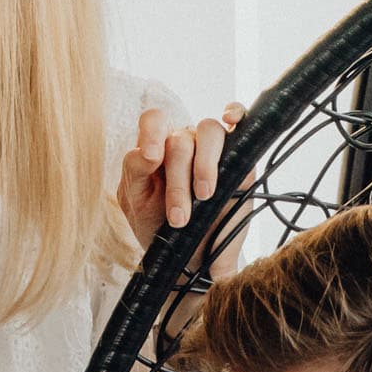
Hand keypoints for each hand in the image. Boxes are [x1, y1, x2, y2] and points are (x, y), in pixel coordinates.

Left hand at [118, 102, 244, 248]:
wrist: (189, 258)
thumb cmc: (159, 227)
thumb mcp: (135, 202)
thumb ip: (134, 172)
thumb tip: (146, 152)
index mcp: (156, 148)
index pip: (154, 121)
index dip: (152, 134)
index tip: (152, 159)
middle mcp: (184, 143)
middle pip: (181, 141)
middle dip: (178, 182)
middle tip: (179, 218)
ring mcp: (211, 149)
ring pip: (209, 131)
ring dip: (204, 167)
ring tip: (204, 196)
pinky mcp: (237, 157)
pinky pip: (238, 121)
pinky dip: (236, 113)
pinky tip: (231, 121)